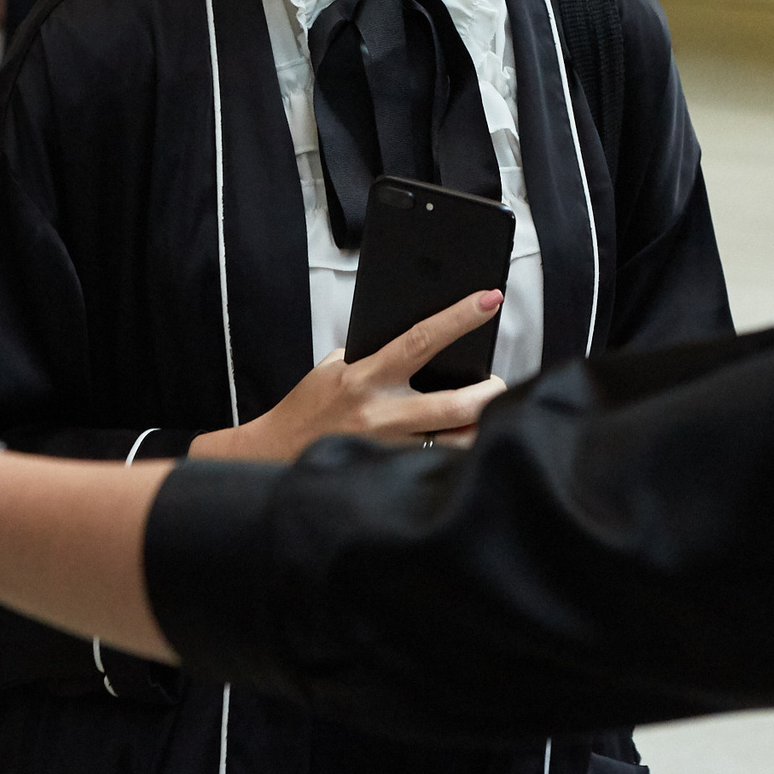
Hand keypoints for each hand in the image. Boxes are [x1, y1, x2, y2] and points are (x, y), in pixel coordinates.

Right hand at [190, 290, 507, 462]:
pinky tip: (466, 444)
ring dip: (479, 428)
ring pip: (456, 443)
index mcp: (366, 377)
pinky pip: (438, 463)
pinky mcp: (391, 475)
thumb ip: (378, 356)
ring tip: (489, 415)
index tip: (489, 299)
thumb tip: (428, 344)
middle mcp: (381, 415)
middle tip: (500, 382)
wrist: (274, 453)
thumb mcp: (337, 367)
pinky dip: (456, 453)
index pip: (421, 340)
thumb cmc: (311, 405)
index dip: (459, 318)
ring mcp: (389, 450)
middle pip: (456, 406)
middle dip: (490, 392)